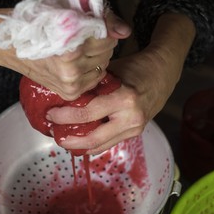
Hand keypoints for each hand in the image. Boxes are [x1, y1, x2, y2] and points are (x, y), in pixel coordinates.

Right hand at [0, 0, 130, 99]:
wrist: (7, 45)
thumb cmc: (34, 23)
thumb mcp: (64, 10)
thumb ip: (100, 18)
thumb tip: (125, 31)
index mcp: (70, 45)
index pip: (107, 36)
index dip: (101, 27)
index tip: (89, 25)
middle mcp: (72, 69)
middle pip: (107, 52)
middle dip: (99, 41)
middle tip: (81, 37)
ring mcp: (70, 83)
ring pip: (102, 66)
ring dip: (95, 57)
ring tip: (77, 50)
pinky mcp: (69, 93)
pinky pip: (94, 79)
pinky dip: (90, 70)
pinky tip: (76, 63)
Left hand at [46, 13, 195, 153]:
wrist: (163, 74)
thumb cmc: (135, 67)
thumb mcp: (111, 71)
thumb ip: (91, 85)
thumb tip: (63, 94)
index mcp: (124, 99)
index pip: (88, 113)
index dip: (65, 116)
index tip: (50, 115)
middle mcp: (131, 118)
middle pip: (94, 139)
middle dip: (71, 140)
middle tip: (55, 135)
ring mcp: (134, 129)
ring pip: (102, 146)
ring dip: (80, 146)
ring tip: (64, 140)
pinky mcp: (134, 133)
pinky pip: (110, 142)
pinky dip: (94, 144)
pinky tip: (81, 141)